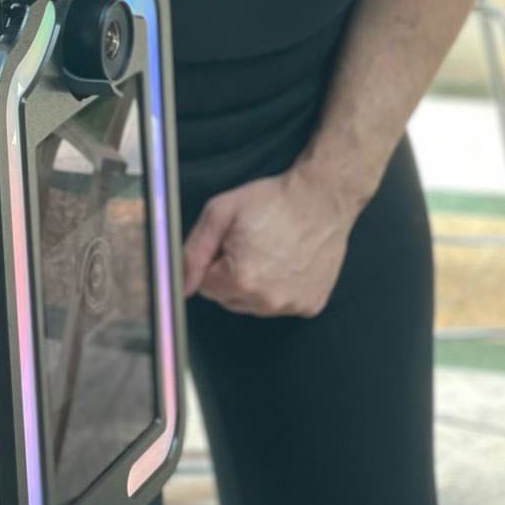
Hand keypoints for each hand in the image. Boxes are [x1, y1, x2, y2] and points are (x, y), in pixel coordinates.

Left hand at [182, 163, 357, 316]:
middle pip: (228, 298)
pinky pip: (281, 304)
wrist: (322, 199)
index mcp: (240, 279)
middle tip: (252, 244)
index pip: (205, 285)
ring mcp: (291, 305)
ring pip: (253, 304)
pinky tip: (289, 263)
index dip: (215, 260)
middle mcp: (266, 300)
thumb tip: (181, 285)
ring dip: (256, 284)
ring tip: (273, 252)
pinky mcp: (310, 305)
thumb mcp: (220, 213)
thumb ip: (193, 252)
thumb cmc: (274, 201)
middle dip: (232, 275)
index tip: (232, 241)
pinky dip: (281, 288)